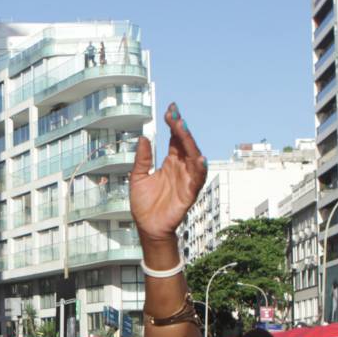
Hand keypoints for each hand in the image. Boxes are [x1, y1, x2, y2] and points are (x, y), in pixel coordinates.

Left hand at [129, 104, 206, 240]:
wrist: (147, 227)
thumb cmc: (144, 204)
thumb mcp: (138, 177)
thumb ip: (142, 159)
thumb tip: (144, 137)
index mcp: (170, 163)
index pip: (176, 139)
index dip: (174, 124)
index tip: (171, 109)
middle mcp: (181, 168)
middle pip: (186, 144)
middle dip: (181, 129)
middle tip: (175, 115)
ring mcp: (186, 180)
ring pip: (194, 157)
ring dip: (190, 143)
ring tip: (183, 129)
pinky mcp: (189, 194)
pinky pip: (198, 180)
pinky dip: (199, 169)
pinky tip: (198, 158)